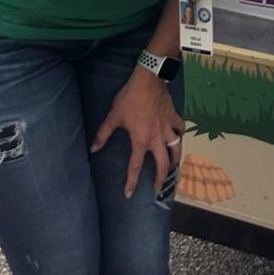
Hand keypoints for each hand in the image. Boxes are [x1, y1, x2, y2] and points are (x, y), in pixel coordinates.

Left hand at [90, 68, 184, 196]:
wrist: (148, 79)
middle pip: (162, 163)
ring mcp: (167, 127)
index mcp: (141, 140)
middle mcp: (156, 138)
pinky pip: (180, 129)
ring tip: (173, 167)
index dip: (131, 182)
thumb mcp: (114, 116)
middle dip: (160, 177)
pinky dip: (180, 134)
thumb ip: (103, 134)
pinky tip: (179, 136)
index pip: (135, 166)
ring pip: (176, 148)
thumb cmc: (130, 98)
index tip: (129, 194)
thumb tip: (93, 149)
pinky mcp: (174, 116)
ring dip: (175, 159)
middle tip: (158, 187)